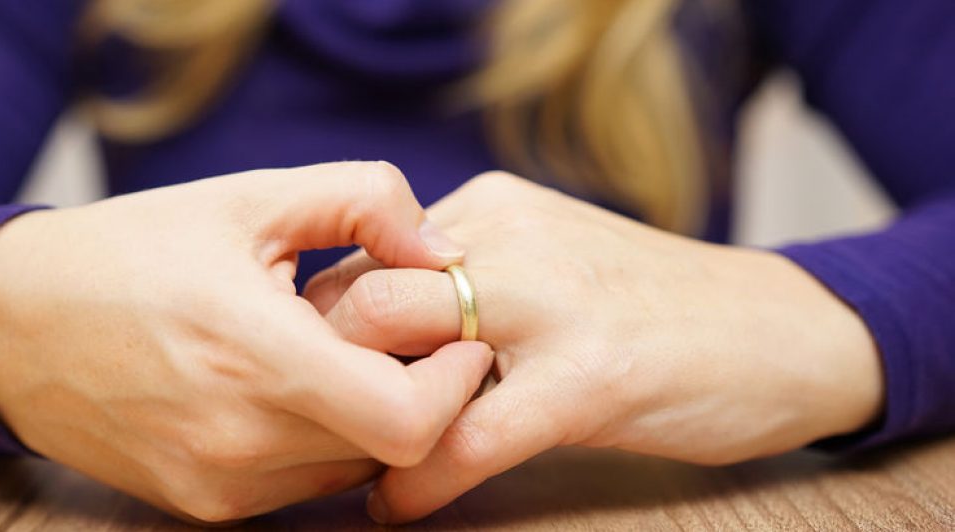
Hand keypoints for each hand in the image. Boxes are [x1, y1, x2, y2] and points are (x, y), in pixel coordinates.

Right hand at [0, 162, 493, 522]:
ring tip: (339, 356)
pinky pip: (306, 483)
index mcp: (252, 354)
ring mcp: (219, 485)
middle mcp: (237, 439)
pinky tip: (296, 387)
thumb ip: (366, 204)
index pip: (407, 421)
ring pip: (353, 470)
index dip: (454, 384)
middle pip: (391, 448)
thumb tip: (446, 256)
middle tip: (406, 337)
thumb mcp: (251, 197)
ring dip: (374, 418)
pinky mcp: (205, 506)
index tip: (457, 338)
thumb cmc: (135, 250)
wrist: (12, 327)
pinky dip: (327, 440)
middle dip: (422, 393)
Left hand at [304, 172, 883, 522]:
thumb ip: (467, 279)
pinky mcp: (593, 375)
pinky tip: (399, 507)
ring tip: (350, 467)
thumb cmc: (651, 310)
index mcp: (492, 210)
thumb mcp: (550, 262)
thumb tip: (368, 328)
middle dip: (322, 367)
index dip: (325, 325)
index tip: (310, 377)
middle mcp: (510, 238)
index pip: (364, 254)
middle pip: (362, 291)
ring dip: (359, 421)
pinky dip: (419, 480)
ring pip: (401, 347)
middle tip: (315, 427)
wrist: (784, 331)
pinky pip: (468, 434)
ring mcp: (552, 303)